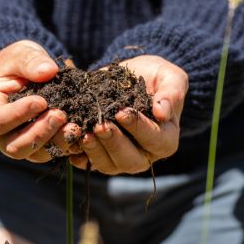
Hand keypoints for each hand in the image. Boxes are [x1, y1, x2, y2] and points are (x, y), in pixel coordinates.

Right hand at [0, 40, 69, 161]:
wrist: (27, 75)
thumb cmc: (17, 63)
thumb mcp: (20, 53)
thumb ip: (30, 61)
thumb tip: (48, 71)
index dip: (19, 114)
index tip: (42, 101)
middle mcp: (1, 134)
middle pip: (15, 145)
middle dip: (39, 133)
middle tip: (60, 115)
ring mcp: (21, 143)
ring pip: (35, 154)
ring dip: (55, 142)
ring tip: (74, 126)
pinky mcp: (40, 147)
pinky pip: (52, 153)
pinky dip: (67, 146)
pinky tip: (80, 133)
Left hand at [69, 55, 187, 174]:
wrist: (129, 77)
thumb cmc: (155, 77)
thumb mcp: (170, 77)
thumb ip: (172, 93)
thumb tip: (163, 113)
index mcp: (165, 140)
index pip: (155, 141)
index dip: (139, 128)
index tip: (122, 112)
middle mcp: (144, 155)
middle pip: (130, 160)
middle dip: (113, 143)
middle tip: (99, 125)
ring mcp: (119, 159)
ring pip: (107, 165)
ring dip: (94, 150)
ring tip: (82, 132)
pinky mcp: (99, 156)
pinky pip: (86, 162)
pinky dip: (77, 153)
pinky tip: (71, 138)